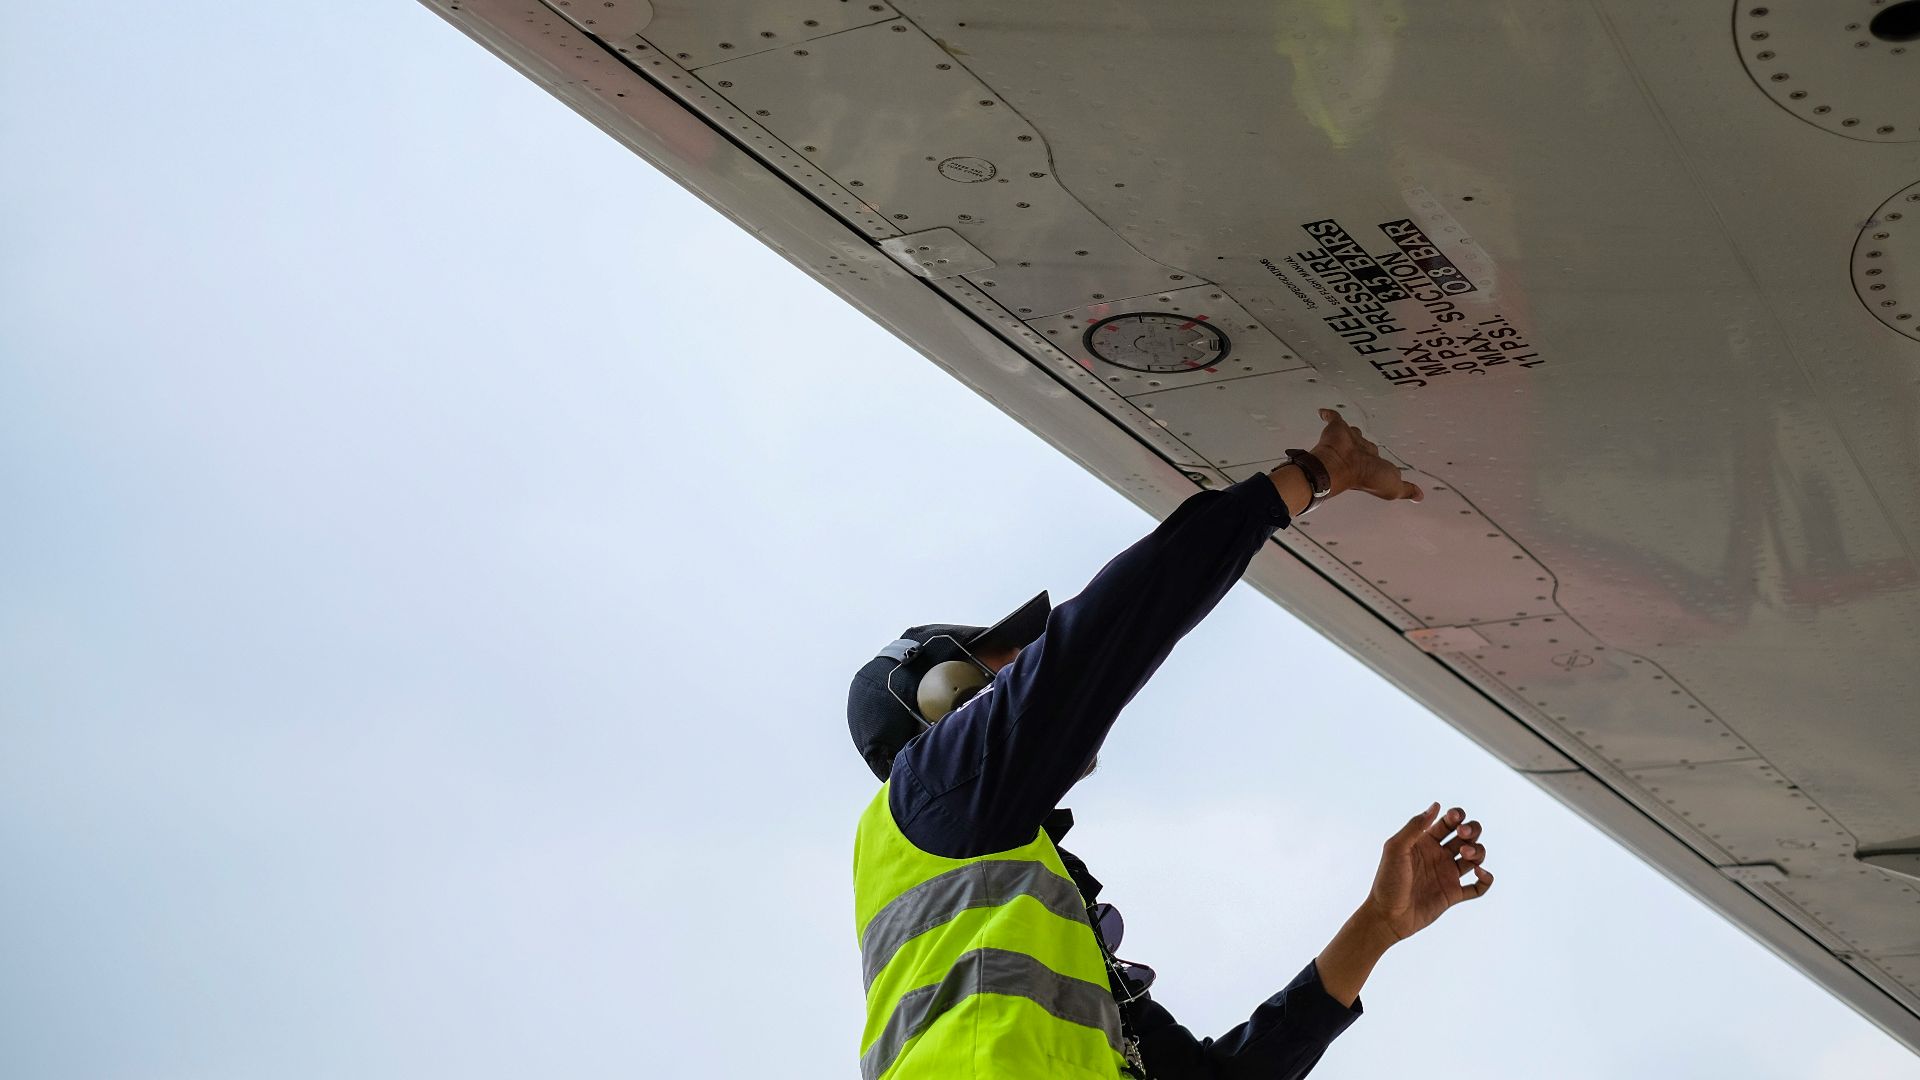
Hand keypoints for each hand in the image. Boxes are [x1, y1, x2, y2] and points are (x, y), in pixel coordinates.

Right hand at [1312, 408, 1422, 501]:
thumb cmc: (1366, 477)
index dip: (1378, 461)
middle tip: (1363, 444)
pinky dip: (1329, 415)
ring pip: (1352, 433)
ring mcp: (1347, 440)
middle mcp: (1359, 452)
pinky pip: (1334, 418)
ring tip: (1348, 430)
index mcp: (1371, 465)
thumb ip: (1406, 489)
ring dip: (1350, 432)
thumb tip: (1419, 497)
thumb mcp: (1394, 487)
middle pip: (1364, 445)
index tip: (1379, 463)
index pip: (1377, 460)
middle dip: (1364, 445)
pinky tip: (1324, 413)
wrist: (1342, 465)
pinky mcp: (1336, 428)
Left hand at [1361, 803, 1492, 941]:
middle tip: (1462, 835)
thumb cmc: (1387, 881)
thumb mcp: (1396, 848)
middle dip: (1472, 830)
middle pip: (1467, 836)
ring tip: (1466, 854)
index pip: (1448, 822)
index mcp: (1424, 841)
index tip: (1455, 818)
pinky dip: (1486, 879)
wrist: (1387, 916)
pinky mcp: (1453, 894)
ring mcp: (1447, 875)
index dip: (1457, 816)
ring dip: (1478, 851)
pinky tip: (1480, 873)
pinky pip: (1478, 887)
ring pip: (1475, 857)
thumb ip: (1415, 826)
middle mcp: (1438, 856)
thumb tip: (1436, 805)